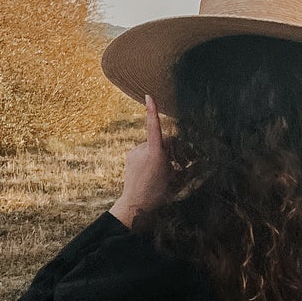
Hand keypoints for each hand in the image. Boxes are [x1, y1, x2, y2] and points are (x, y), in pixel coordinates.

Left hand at [110, 96, 172, 227]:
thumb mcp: (171, 175)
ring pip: (150, 146)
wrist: (136, 203)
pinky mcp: (129, 156)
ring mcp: (134, 153)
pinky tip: (147, 172)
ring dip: (155, 154)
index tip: (149, 97)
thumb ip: (169, 157)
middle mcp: (142, 150)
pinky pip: (143, 152)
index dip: (152, 111)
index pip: (154, 128)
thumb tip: (166, 146)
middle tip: (168, 168)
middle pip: (159, 140)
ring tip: (156, 173)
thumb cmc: (157, 192)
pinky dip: (147, 158)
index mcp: (155, 154)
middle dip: (165, 149)